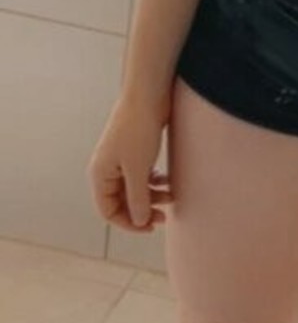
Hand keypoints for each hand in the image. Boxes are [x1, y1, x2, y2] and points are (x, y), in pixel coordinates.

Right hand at [87, 93, 174, 232]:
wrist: (148, 96)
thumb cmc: (138, 130)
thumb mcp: (138, 170)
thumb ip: (137, 198)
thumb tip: (139, 221)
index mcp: (100, 174)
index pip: (108, 211)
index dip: (128, 223)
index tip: (150, 226)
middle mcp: (107, 168)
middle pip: (122, 201)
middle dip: (143, 210)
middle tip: (165, 216)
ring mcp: (121, 159)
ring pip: (135, 189)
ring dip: (152, 196)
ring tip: (172, 196)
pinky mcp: (136, 150)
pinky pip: (143, 175)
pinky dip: (154, 181)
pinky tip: (167, 180)